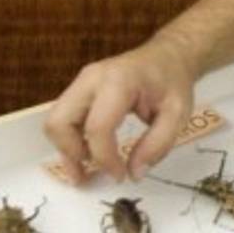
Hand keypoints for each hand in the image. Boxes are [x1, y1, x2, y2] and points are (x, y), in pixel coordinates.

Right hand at [43, 32, 198, 184]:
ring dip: (67, 149)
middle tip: (90, 176)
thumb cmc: (173, 82)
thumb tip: (134, 173)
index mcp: (119, 82)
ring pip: (55, 122)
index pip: (97, 127)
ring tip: (87, 169)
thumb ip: (158, 144)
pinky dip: (70, 140)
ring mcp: (81, 81)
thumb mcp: (178, 114)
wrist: (167, 56)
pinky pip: (63, 118)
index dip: (104, 158)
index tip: (120, 176)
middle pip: (59, 122)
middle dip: (71, 154)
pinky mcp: (78, 89)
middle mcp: (91, 78)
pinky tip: (87, 154)